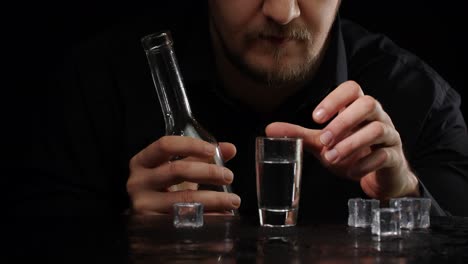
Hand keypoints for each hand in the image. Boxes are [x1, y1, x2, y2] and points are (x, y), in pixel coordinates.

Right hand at [127, 136, 240, 213]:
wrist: (150, 220)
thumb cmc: (167, 189)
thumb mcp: (180, 169)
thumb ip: (202, 157)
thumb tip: (230, 148)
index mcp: (142, 161)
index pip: (165, 145)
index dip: (190, 145)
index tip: (213, 150)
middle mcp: (137, 182)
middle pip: (177, 170)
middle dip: (208, 172)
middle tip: (229, 176)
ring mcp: (143, 205)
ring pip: (184, 199)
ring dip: (214, 199)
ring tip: (233, 200)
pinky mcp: (152, 226)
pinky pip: (185, 220)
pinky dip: (208, 218)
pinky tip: (223, 217)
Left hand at [266, 81, 419, 199]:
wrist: (378, 176)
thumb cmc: (351, 152)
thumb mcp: (322, 142)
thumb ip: (299, 134)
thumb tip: (269, 129)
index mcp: (358, 108)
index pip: (352, 89)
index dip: (334, 99)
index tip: (315, 117)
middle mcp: (377, 117)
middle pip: (368, 103)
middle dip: (343, 121)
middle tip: (324, 140)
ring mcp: (389, 136)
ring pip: (377, 129)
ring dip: (351, 144)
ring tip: (331, 158)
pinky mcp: (394, 157)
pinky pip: (385, 155)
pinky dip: (365, 164)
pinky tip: (351, 172)